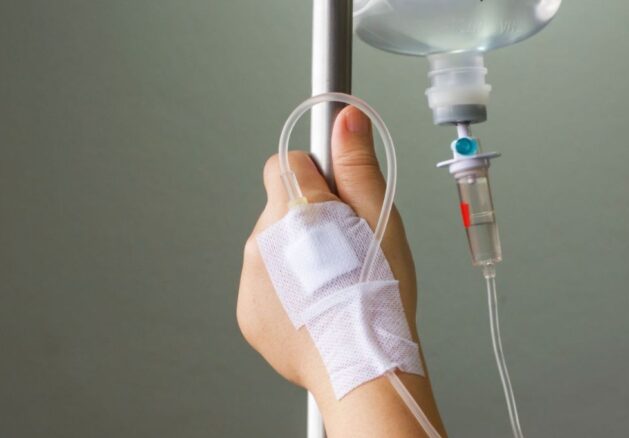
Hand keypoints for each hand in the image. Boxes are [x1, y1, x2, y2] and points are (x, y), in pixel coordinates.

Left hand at [236, 106, 444, 435]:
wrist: (363, 366)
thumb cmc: (380, 295)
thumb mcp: (381, 220)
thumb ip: (357, 165)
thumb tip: (345, 116)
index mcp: (298, 209)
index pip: (286, 164)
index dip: (316, 179)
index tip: (337, 201)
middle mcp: (264, 238)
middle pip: (280, 208)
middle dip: (308, 222)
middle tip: (345, 251)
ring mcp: (250, 276)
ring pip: (272, 246)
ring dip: (298, 257)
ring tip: (335, 286)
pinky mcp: (247, 309)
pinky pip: (264, 284)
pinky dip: (286, 292)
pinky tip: (317, 309)